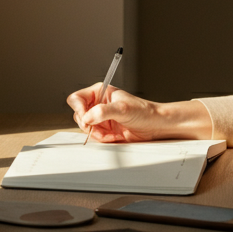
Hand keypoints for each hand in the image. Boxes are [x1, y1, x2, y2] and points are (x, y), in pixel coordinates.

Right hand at [66, 86, 212, 142]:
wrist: (155, 126)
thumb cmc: (143, 112)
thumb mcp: (122, 108)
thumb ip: (103, 111)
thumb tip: (87, 117)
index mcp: (100, 92)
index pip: (77, 98)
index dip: (79, 108)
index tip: (86, 117)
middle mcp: (98, 104)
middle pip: (78, 114)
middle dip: (88, 124)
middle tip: (98, 127)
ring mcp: (101, 117)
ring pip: (85, 127)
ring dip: (95, 133)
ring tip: (108, 133)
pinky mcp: (105, 129)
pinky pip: (94, 136)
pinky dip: (101, 139)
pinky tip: (112, 137)